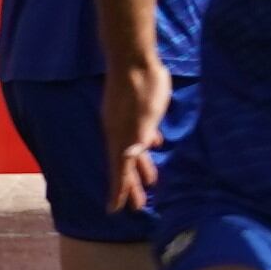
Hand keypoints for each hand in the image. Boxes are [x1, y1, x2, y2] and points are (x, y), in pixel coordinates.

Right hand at [101, 56, 171, 214]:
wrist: (134, 58)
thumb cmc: (143, 88)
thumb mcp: (145, 115)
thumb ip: (137, 136)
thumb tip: (129, 156)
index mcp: (121, 137)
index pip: (119, 171)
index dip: (118, 191)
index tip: (115, 211)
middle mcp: (119, 132)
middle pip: (125, 165)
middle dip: (133, 186)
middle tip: (141, 207)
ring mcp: (124, 121)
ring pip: (132, 150)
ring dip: (141, 167)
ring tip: (152, 181)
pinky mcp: (134, 110)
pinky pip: (138, 134)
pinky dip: (145, 144)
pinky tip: (154, 145)